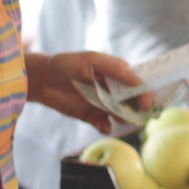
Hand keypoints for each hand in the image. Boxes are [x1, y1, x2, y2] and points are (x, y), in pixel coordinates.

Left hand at [26, 51, 145, 133]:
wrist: (41, 80)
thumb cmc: (66, 64)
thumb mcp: (91, 60)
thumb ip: (115, 69)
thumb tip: (138, 81)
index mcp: (117, 74)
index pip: (138, 83)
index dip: (146, 92)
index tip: (148, 102)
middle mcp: (114, 90)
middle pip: (134, 102)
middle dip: (138, 109)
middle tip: (137, 115)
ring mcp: (104, 104)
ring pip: (123, 115)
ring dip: (125, 119)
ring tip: (119, 118)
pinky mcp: (93, 117)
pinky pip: (106, 125)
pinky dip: (107, 128)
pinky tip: (103, 126)